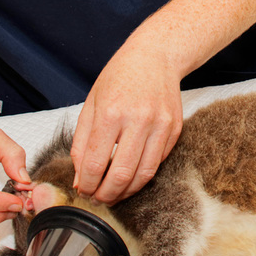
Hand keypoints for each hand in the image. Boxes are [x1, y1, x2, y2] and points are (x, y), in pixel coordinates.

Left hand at [71, 46, 183, 203]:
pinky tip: (131, 175)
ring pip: (143, 175)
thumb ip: (82, 142)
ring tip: (114, 194)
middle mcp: (138, 120)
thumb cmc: (120, 76)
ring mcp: (160, 125)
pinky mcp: (174, 130)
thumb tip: (80, 177)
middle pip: (121, 175)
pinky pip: (158, 162)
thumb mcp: (91, 103)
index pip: (95, 162)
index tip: (83, 190)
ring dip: (126, 191)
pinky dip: (142, 174)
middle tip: (98, 199)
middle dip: (106, 195)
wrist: (157, 56)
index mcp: (111, 112)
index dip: (87, 183)